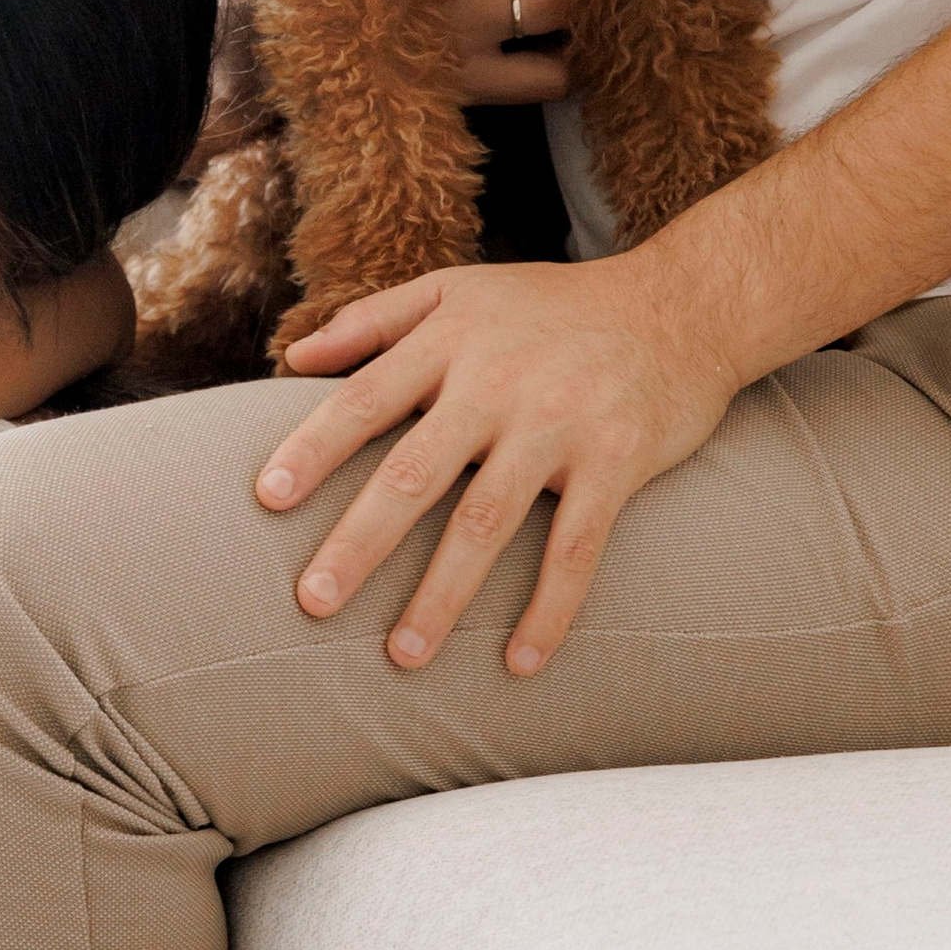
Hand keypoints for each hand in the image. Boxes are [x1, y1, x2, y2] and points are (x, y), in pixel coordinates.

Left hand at [257, 252, 740, 670]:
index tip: (266, 499)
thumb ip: (373, 319)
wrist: (684, 304)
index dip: (313, 449)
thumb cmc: (554, 305)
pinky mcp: (616, 462)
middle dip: (359, 541)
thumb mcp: (459, 288)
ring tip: (402, 655)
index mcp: (449, 342)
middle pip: (413, 471)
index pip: (365, 400)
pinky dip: (550, 608)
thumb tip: (292, 359)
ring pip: (487, 522)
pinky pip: (577, 547)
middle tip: (313, 601)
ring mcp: (558, 425)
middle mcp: (497, 383)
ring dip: (442, 596)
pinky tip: (520, 661)